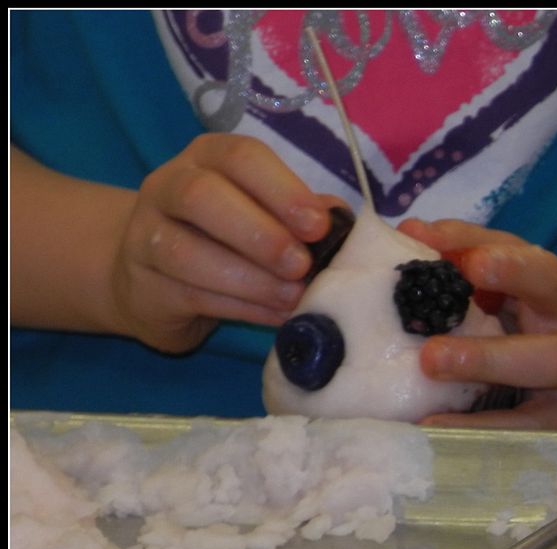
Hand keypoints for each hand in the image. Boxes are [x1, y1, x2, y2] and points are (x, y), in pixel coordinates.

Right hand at [108, 133, 338, 353]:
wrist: (155, 281)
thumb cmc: (228, 241)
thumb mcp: (266, 216)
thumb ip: (300, 214)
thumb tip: (342, 221)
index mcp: (208, 159)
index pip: (240, 156)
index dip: (283, 190)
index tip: (318, 226)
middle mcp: (168, 187)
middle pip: (200, 195)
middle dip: (260, 232)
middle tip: (301, 264)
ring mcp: (145, 236)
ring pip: (187, 252)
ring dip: (251, 278)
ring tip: (293, 296)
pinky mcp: (146, 286)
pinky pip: (191, 295)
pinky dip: (242, 307)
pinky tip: (276, 315)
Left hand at [397, 219, 556, 429]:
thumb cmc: (551, 307)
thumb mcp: (526, 269)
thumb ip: (473, 246)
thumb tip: (411, 231)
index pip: (546, 278)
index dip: (513, 271)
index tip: (473, 265)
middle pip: (547, 359)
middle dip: (488, 360)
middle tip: (430, 357)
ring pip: (536, 413)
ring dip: (475, 428)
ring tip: (427, 414)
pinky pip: (517, 441)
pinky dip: (476, 438)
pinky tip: (434, 432)